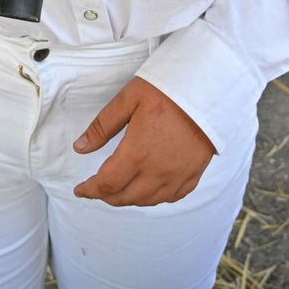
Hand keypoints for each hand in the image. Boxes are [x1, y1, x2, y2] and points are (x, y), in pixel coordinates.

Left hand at [72, 77, 215, 206]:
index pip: (107, 183)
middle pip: (125, 197)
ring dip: (129, 198)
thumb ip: (102, 126)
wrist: (209, 88)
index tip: (80, 190)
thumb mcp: (128, 100)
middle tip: (96, 189)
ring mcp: (178, 175)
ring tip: (118, 189)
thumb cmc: (167, 89)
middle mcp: (158, 171)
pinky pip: (172, 196)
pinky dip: (155, 198)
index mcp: (138, 153)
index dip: (90, 190)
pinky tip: (149, 190)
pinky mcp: (194, 173)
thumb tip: (80, 148)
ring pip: (148, 200)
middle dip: (106, 196)